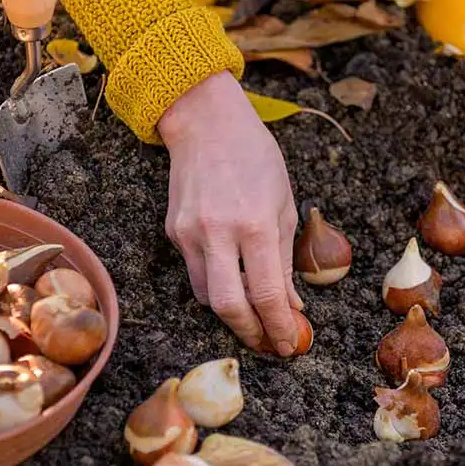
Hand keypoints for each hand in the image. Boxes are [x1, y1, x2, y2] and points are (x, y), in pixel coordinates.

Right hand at [158, 71, 302, 354]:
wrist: (205, 122)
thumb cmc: (255, 157)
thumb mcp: (285, 203)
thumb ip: (285, 259)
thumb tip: (291, 305)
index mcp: (256, 223)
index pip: (267, 293)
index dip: (279, 326)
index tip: (290, 343)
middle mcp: (219, 232)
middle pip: (229, 306)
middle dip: (251, 333)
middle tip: (268, 343)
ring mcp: (190, 233)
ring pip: (207, 296)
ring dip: (232, 313)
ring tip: (254, 316)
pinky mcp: (173, 232)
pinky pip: (195, 273)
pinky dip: (216, 285)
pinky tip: (232, 280)